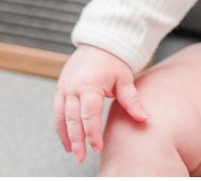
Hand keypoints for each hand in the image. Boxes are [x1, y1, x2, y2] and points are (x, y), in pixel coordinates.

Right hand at [53, 45, 149, 163]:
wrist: (99, 42)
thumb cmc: (113, 60)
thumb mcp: (124, 78)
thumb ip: (131, 100)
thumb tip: (143, 118)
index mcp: (89, 85)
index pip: (89, 115)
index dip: (92, 134)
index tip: (98, 147)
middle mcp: (73, 87)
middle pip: (72, 119)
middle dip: (76, 140)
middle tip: (81, 157)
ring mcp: (64, 87)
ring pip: (61, 116)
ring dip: (65, 136)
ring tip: (72, 151)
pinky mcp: (60, 87)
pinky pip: (57, 110)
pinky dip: (60, 125)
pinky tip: (66, 137)